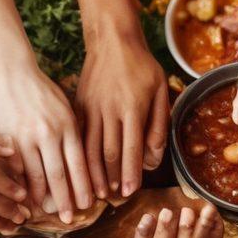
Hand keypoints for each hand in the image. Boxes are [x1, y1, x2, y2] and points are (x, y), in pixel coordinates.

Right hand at [0, 62, 92, 223]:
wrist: (15, 73)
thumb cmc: (46, 93)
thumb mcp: (68, 110)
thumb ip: (74, 136)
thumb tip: (86, 166)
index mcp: (68, 126)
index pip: (79, 164)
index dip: (84, 187)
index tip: (88, 205)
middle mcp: (49, 133)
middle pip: (59, 175)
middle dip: (65, 200)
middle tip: (70, 219)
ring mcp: (26, 137)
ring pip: (36, 174)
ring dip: (42, 197)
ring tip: (47, 212)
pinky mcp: (7, 138)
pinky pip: (15, 168)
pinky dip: (21, 184)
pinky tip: (24, 197)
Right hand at [77, 28, 167, 198]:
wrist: (112, 40)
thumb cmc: (141, 66)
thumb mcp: (160, 91)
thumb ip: (158, 125)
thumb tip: (153, 157)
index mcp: (132, 107)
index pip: (131, 148)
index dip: (130, 173)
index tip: (129, 192)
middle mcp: (109, 110)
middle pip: (108, 152)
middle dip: (110, 178)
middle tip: (112, 198)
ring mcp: (91, 107)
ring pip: (89, 146)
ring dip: (92, 171)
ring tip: (95, 191)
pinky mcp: (78, 105)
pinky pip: (77, 135)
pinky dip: (78, 154)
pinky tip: (80, 169)